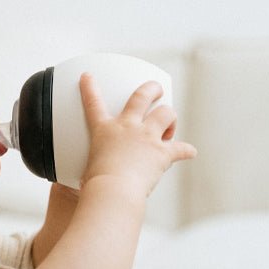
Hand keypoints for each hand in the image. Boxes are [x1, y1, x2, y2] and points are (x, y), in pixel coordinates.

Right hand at [79, 73, 196, 197]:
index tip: (88, 76)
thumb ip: (89, 171)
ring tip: (169, 126)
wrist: (113, 191)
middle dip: (151, 89)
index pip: (93, 103)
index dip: (89, 88)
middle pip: (142, 96)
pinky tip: (190, 153)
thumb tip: (78, 187)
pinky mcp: (162, 153)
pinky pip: (181, 148)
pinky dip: (186, 151)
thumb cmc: (96, 185)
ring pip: (167, 113)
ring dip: (170, 118)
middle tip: (156, 89)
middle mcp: (127, 128)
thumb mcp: (85, 172)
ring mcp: (147, 137)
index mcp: (104, 131)